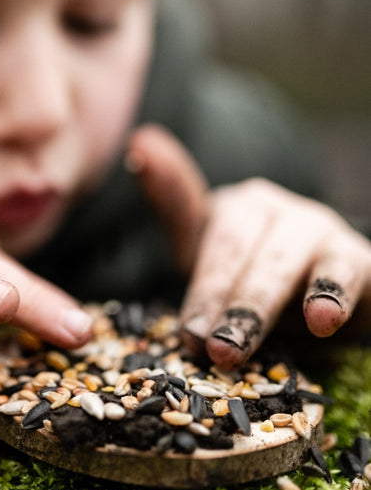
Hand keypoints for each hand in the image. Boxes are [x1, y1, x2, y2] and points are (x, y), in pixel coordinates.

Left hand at [128, 124, 370, 369]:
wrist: (323, 284)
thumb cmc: (250, 265)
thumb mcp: (205, 245)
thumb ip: (175, 205)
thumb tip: (140, 140)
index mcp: (239, 205)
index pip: (214, 242)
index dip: (204, 290)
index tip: (188, 332)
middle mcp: (278, 209)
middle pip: (243, 253)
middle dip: (224, 303)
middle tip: (208, 349)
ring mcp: (319, 230)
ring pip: (286, 264)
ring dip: (261, 305)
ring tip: (244, 343)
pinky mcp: (357, 258)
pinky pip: (345, 273)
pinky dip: (333, 295)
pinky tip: (323, 320)